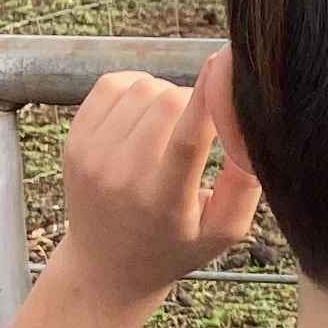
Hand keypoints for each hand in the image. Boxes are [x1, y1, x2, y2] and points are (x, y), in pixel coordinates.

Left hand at [0, 53, 260, 327]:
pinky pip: (113, 84)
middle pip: (167, 101)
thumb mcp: (224, 230)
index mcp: (164, 203)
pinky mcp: (74, 140)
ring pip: (143, 87)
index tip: (229, 60)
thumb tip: (253, 124)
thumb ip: (246, 183)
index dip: (210, 93)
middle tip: (200, 129)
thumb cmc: (176, 247)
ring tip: (172, 128)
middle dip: (195, 100)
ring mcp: (92, 156)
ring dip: (167, 94)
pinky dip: (138, 87)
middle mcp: (122, 177)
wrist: (106, 267)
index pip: (187, 138)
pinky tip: (146, 114)